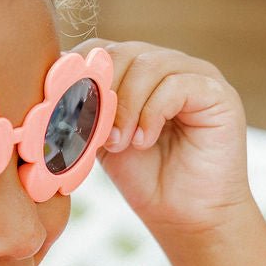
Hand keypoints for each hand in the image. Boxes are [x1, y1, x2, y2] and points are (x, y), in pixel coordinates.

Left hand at [73, 39, 251, 234]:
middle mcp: (166, 65)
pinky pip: (177, 84)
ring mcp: (195, 74)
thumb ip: (84, 111)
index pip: (99, 50)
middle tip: (98, 134)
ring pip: (148, 65)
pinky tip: (144, 141)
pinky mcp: (218, 92)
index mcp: (135, 72)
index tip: (63, 108)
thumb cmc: (145, 179)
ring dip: (126, 106)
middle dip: (102, 91)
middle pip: (122, 51)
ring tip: (120, 143)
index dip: (78, 74)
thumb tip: (48, 93)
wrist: (186, 216)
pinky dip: (152, 113)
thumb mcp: (102, 139)